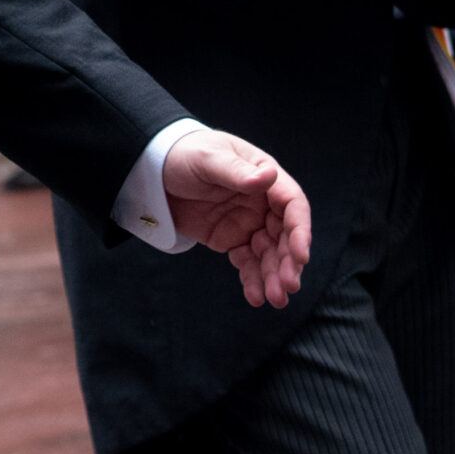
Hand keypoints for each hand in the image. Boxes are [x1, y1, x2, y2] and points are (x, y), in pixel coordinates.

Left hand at [162, 129, 312, 308]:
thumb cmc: (184, 154)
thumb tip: (268, 177)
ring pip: (270, 254)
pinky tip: (255, 297)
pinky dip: (253, 280)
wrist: (153, 171)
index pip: (292, 205)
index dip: (300, 231)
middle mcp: (263, 202)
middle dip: (289, 262)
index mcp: (265, 176)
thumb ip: (235, 171)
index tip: (300, 256)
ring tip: (275, 299)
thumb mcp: (207, 159)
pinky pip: (248, 262)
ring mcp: (249, 223)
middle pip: (285, 235)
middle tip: (289, 287)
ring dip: (274, 276)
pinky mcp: (232, 239)